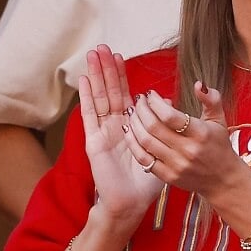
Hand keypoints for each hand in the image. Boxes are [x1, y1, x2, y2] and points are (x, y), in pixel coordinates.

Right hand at [79, 45, 166, 221]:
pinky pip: (90, 116)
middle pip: (109, 92)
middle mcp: (115, 127)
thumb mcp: (162, 149)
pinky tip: (84, 80)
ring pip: (99, 98)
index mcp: (130, 127)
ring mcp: (103, 133)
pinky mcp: (94, 142)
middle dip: (106, 70)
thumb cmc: (146, 182)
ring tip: (92, 55)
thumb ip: (166, 127)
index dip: (121, 77)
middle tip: (102, 47)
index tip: (119, 57)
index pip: (124, 95)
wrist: (131, 203)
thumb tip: (167, 103)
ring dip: (96, 76)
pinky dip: (87, 98)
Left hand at [123, 81, 249, 202]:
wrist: (223, 180)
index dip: (155, 103)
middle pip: (154, 127)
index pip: (170, 116)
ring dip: (134, 124)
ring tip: (132, 113)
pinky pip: (144, 159)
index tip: (150, 94)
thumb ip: (211, 99)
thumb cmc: (219, 147)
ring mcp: (177, 165)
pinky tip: (130, 132)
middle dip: (141, 110)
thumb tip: (199, 84)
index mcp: (201, 134)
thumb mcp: (219, 120)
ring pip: (146, 142)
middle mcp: (188, 150)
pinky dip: (133, 144)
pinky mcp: (168, 176)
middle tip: (138, 100)